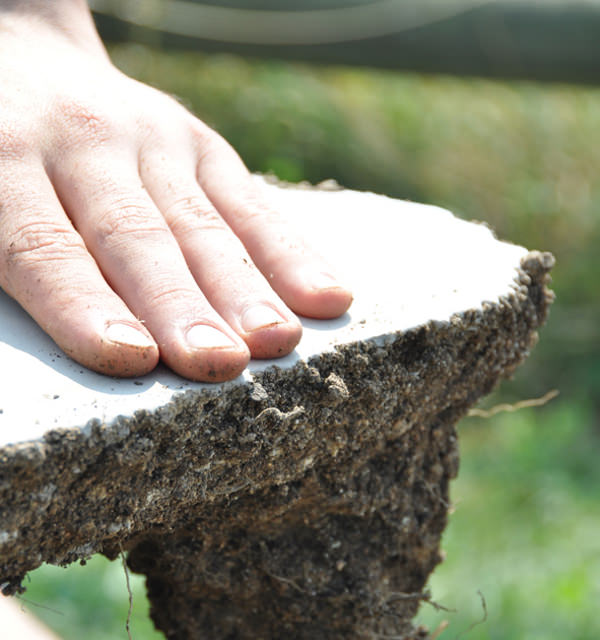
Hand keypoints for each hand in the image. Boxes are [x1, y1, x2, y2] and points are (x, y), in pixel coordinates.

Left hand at [0, 0, 351, 380]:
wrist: (23, 55)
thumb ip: (7, 248)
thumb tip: (60, 314)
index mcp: (2, 163)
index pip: (44, 247)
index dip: (86, 304)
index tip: (131, 357)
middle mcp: (83, 144)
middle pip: (135, 239)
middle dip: (180, 305)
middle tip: (215, 362)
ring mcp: (152, 140)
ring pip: (201, 225)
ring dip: (243, 290)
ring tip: (276, 342)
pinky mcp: (202, 146)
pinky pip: (250, 204)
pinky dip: (291, 253)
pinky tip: (328, 296)